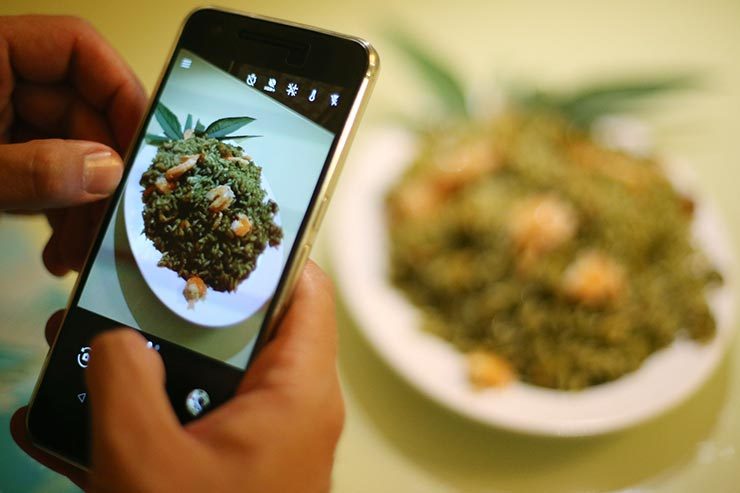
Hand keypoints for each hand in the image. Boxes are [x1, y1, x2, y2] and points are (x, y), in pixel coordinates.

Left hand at [0, 15, 145, 273]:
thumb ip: (32, 171)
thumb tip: (106, 171)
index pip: (77, 50)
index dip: (122, 92)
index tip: (146, 145)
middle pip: (81, 112)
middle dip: (102, 176)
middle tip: (117, 221)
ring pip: (67, 151)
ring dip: (82, 206)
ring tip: (82, 251)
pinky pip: (43, 174)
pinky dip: (57, 211)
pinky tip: (61, 246)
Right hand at [11, 262, 344, 492]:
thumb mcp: (146, 459)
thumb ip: (124, 379)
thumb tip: (114, 336)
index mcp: (299, 389)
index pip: (304, 286)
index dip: (266, 248)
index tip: (212, 225)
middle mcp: (293, 406)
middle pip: (244, 326)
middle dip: (177, 308)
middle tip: (123, 285)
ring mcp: (265, 440)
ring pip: (208, 376)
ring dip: (146, 364)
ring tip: (79, 345)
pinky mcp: (236, 470)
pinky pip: (192, 423)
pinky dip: (145, 415)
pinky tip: (72, 421)